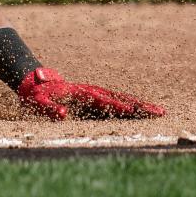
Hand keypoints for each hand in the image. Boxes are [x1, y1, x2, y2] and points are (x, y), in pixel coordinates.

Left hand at [17, 67, 164, 120]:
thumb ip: (49, 109)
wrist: (36, 83)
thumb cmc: (37, 96)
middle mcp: (92, 92)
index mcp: (81, 93)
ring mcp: (96, 94)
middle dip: (138, 106)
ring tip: (159, 112)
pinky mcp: (97, 99)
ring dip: (140, 106)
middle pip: (119, 99)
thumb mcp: (38, 103)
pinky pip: (118, 103)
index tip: (131, 111)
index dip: (116, 106)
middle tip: (158, 112)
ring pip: (122, 99)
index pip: (102, 101)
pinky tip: (144, 113)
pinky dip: (132, 107)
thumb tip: (63, 113)